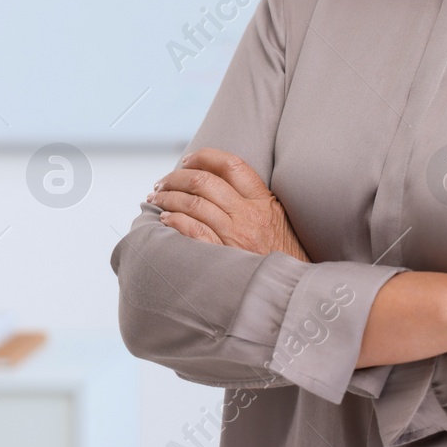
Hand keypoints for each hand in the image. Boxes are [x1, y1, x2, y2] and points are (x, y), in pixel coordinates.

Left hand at [148, 147, 309, 261]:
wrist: (290, 289)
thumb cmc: (283, 255)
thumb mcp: (277, 219)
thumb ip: (253, 200)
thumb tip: (217, 183)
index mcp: (263, 201)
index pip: (231, 165)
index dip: (204, 157)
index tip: (187, 160)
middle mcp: (248, 215)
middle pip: (204, 182)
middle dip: (176, 177)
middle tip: (162, 181)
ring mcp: (235, 237)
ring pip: (193, 204)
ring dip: (168, 197)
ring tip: (156, 197)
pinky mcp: (224, 257)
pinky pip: (193, 232)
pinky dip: (175, 221)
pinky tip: (166, 220)